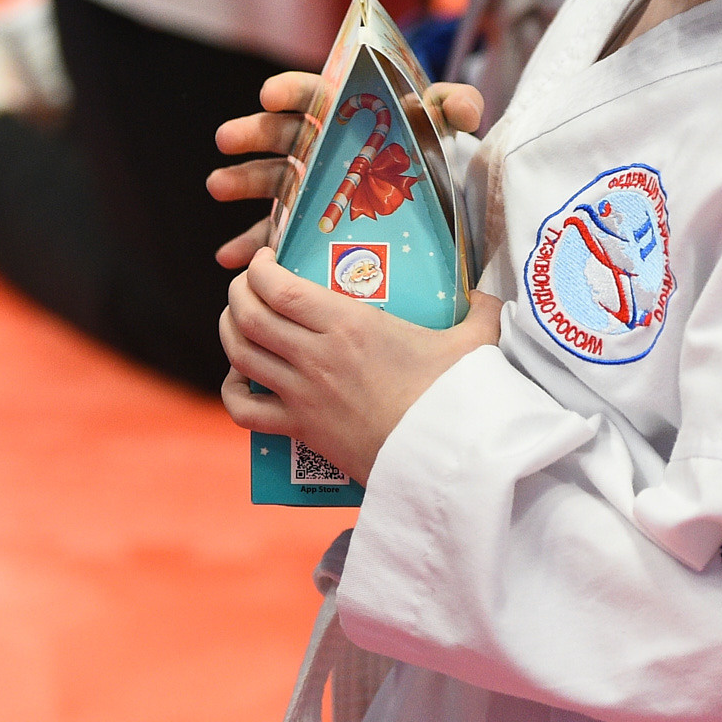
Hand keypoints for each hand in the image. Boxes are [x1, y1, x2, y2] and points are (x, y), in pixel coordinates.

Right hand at [207, 70, 483, 267]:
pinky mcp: (307, 222)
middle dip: (252, 133)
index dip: (290, 90)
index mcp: (348, 112)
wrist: (436, 194)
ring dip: (240, 181)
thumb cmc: (434, 147)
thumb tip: (463, 107)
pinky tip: (230, 257)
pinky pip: (275, 233)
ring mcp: (309, 184)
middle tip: (228, 139)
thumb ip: (457, 106)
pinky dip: (251, 244)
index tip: (269, 94)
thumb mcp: (447, 124)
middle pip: (281, 133)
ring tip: (218, 186)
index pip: (314, 94)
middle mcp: (321, 145)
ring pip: (269, 179)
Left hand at [219, 250, 503, 483]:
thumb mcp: (476, 344)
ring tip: (238, 320)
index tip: (265, 258)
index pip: (279, 287)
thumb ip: (483, 309)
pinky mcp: (302, 431)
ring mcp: (304, 395)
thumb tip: (492, 290)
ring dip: (229, 332)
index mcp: (350, 325)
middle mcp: (317, 356)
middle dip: (238, 292)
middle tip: (247, 285)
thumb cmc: (458, 399)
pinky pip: (245, 411)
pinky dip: (232, 392)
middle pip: (249, 315)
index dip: (259, 267)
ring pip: (240, 355)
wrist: (445, 463)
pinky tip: (239, 379)